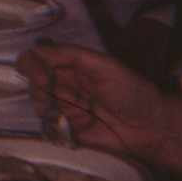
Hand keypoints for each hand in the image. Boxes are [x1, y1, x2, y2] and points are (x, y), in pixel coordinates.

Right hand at [16, 41, 169, 160]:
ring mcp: (64, 108)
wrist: (150, 126)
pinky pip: (49, 128)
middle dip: (48, 91)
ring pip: (40, 107)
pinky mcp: (66, 130)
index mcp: (70, 66)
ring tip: (87, 111)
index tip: (44, 79)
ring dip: (60, 109)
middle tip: (71, 97)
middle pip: (33, 84)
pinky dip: (64, 126)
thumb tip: (38, 51)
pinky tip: (84, 124)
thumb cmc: (132, 92)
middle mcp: (63, 85)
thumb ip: (71, 55)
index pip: (34, 60)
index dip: (31, 67)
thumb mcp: (103, 65)